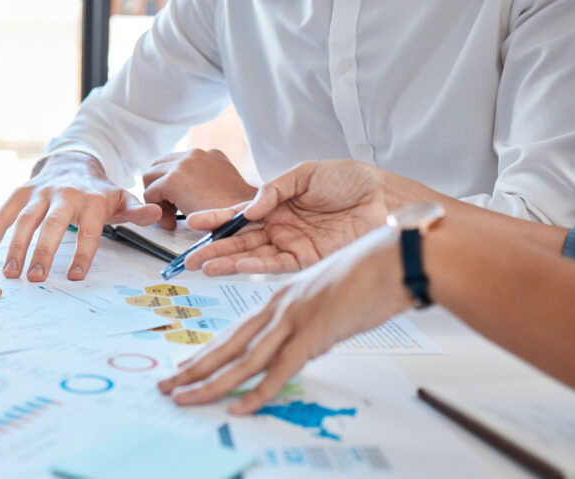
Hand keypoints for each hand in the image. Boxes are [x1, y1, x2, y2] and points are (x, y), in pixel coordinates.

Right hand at [0, 151, 160, 281]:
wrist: (73, 163)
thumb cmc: (97, 192)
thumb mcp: (121, 199)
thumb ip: (137, 211)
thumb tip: (156, 214)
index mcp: (92, 199)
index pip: (89, 228)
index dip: (83, 252)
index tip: (76, 275)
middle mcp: (64, 194)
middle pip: (53, 223)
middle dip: (44, 251)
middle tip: (36, 278)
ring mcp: (39, 192)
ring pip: (24, 219)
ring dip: (15, 247)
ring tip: (11, 274)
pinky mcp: (20, 193)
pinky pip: (3, 214)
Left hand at [142, 149, 257, 229]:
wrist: (248, 217)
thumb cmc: (239, 212)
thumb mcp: (223, 189)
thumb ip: (204, 184)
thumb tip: (187, 193)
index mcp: (208, 155)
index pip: (175, 162)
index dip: (171, 185)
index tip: (178, 204)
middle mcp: (195, 154)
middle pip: (158, 166)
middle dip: (159, 189)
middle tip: (169, 211)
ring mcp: (183, 165)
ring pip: (149, 178)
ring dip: (156, 199)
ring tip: (170, 217)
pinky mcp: (174, 180)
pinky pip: (150, 194)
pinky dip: (156, 211)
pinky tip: (171, 222)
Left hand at [157, 227, 411, 413]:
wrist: (397, 258)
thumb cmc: (371, 274)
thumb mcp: (330, 298)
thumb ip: (311, 322)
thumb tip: (304, 345)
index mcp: (282, 296)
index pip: (235, 330)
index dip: (208, 350)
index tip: (186, 366)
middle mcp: (280, 307)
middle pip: (227, 344)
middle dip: (193, 369)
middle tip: (166, 386)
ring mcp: (294, 319)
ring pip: (242, 359)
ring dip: (210, 384)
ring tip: (185, 399)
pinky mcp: (314, 333)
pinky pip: (280, 370)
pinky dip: (258, 392)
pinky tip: (239, 407)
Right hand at [184, 159, 389, 275]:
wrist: (384, 198)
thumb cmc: (351, 180)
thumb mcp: (306, 173)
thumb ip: (274, 190)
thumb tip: (249, 209)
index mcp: (277, 204)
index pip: (239, 214)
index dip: (217, 219)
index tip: (194, 223)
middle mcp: (281, 226)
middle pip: (240, 239)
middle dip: (214, 248)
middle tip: (190, 258)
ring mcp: (292, 243)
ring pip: (252, 255)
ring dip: (228, 261)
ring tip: (203, 266)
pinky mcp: (308, 258)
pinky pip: (276, 264)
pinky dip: (255, 266)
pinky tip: (237, 266)